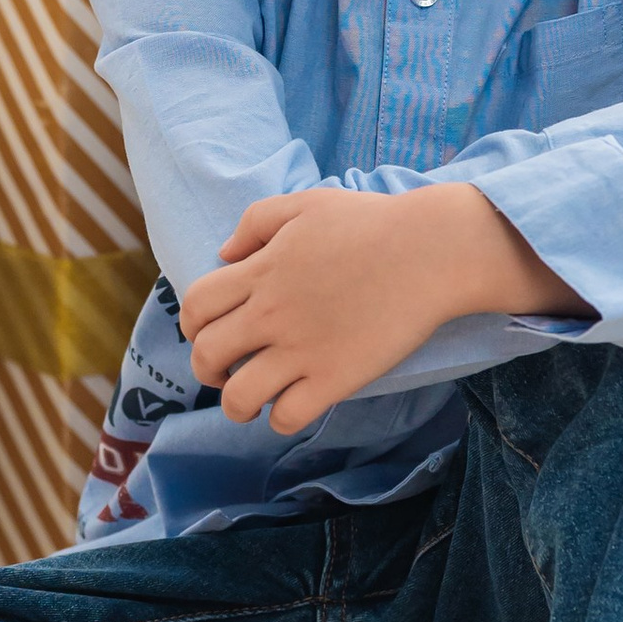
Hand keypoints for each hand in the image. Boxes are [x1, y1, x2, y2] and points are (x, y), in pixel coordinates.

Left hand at [180, 183, 581, 433]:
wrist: (431, 251)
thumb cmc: (372, 223)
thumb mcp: (304, 204)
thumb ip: (254, 223)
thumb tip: (224, 255)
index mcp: (261, 270)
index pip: (195, 305)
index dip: (192, 324)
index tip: (206, 331)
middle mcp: (272, 313)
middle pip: (207, 355)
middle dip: (206, 369)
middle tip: (225, 371)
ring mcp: (302, 350)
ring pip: (239, 398)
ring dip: (236, 404)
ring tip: (252, 399)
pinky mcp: (336, 378)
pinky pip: (288, 416)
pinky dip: (281, 417)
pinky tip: (294, 403)